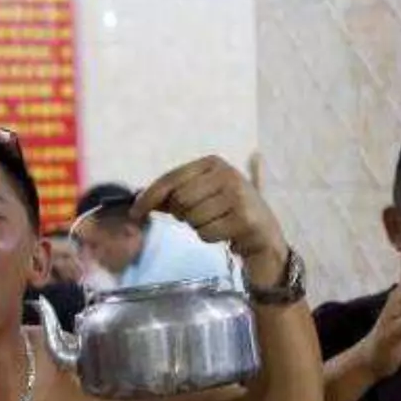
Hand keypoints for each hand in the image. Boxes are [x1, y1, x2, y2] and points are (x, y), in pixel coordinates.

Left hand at [134, 156, 289, 285]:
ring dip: (199, 227)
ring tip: (217, 223)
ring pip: (193, 217)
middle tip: (200, 217)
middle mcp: (227, 174)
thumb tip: (140, 201)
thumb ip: (173, 196)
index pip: (171, 178)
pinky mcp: (244, 219)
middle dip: (183, 214)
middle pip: (180, 199)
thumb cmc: (228, 214)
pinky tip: (226, 233)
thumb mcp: (202, 197)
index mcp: (213, 163)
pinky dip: (211, 238)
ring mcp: (238, 195)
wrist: (265, 236)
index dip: (149, 196)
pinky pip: (207, 232)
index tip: (135, 212)